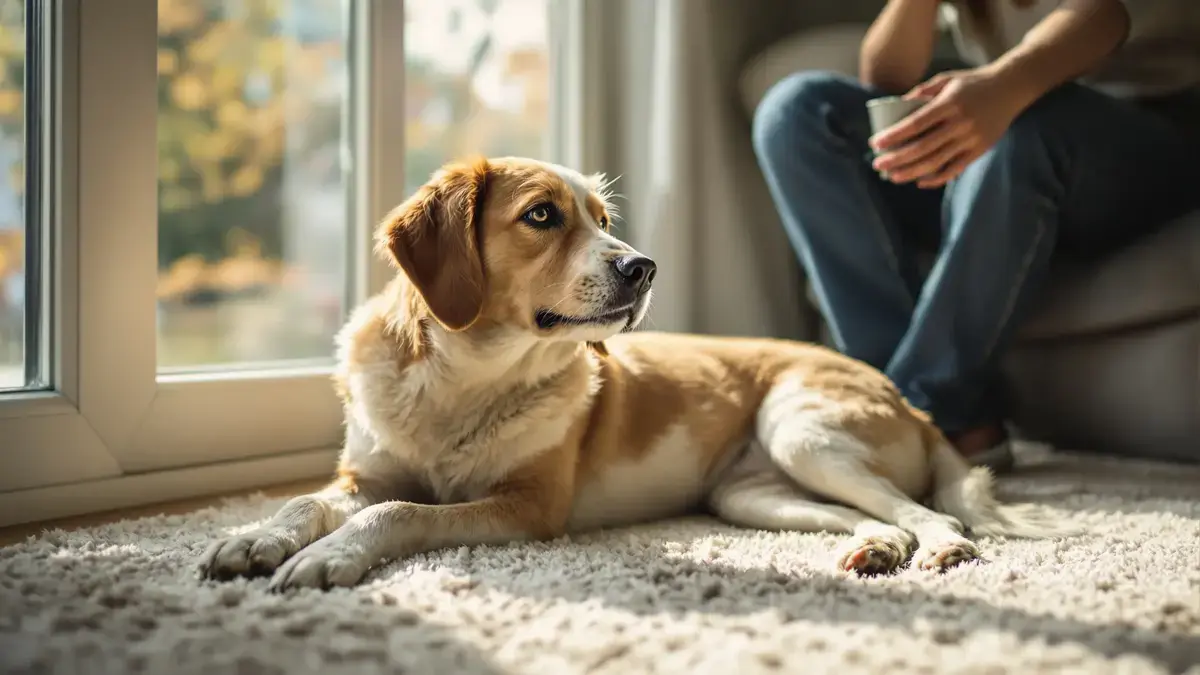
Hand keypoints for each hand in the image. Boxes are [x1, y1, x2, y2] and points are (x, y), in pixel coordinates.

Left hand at [870, 67, 1028, 187]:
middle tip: (877, 164)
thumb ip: (921, 93)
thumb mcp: (946, 80)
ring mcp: (971, 139)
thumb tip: (896, 107)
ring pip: (936, 162)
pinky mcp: (979, 150)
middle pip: (922, 147)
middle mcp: (960, 123)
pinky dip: (936, 178)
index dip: (894, 135)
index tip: (875, 143)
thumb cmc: (973, 82)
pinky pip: (954, 169)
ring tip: (892, 176)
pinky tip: (919, 181)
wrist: (1011, 87)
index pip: (916, 123)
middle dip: (897, 159)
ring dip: (911, 172)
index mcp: (949, 103)